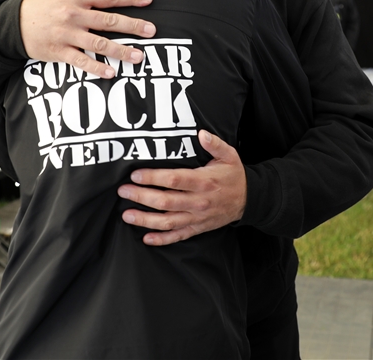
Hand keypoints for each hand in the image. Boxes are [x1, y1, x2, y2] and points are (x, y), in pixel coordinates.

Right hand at [20, 0, 155, 77]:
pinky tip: (111, 72)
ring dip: (121, 50)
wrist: (11, 24)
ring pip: (99, 44)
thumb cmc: (38, 2)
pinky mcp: (58, 52)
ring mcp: (67, 35)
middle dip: (133, 25)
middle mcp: (74, 15)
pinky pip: (80, 61)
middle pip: (109, 21)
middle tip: (152, 31)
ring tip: (139, 56)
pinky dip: (96, 68)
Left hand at [117, 130, 246, 244]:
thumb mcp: (229, 154)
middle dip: (141, 196)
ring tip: (127, 214)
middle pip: (165, 201)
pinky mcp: (198, 228)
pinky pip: (178, 236)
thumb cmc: (234, 175)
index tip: (135, 174)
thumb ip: (214, 143)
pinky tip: (146, 238)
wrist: (249, 200)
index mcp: (204, 181)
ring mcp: (197, 217)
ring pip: (167, 221)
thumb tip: (201, 133)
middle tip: (123, 191)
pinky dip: (162, 239)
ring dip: (145, 219)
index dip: (153, 178)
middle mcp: (198, 201)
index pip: (174, 180)